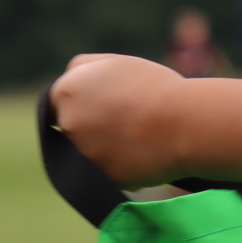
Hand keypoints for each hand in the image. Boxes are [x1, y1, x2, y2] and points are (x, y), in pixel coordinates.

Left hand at [52, 53, 191, 186]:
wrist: (183, 123)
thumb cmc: (153, 87)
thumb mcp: (114, 63)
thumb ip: (82, 71)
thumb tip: (68, 89)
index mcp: (66, 92)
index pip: (58, 100)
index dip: (80, 100)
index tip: (103, 101)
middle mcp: (68, 123)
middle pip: (71, 125)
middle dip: (90, 123)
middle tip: (124, 117)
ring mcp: (81, 154)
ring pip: (88, 150)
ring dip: (104, 145)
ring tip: (139, 133)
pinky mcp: (100, 179)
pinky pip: (107, 171)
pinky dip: (121, 164)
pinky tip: (144, 152)